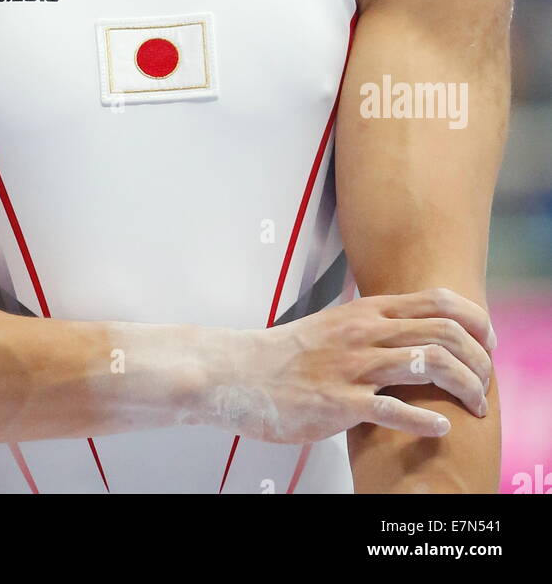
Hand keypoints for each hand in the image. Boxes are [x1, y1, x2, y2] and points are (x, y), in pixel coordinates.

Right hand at [191, 287, 493, 442]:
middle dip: (478, 359)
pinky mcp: (340, 402)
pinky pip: (394, 410)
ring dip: (464, 386)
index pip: (437, 301)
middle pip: (443, 331)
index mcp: (365, 311)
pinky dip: (426, 420)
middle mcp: (364, 333)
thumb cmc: (286, 354)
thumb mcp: (335, 323)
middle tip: (486, 380)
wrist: (239, 372)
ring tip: (475, 404)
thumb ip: (371, 324)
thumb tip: (407, 328)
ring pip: (428, 365)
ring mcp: (353, 367)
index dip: (474, 320)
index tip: (487, 341)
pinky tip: (441, 426)